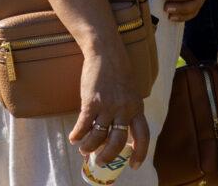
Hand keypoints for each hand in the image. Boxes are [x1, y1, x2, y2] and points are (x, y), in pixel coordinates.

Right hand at [68, 46, 148, 167]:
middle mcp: (125, 109)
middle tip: (100, 161)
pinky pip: (84, 126)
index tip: (134, 166)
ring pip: (98, 137)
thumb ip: (127, 109)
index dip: (140, 153)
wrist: (106, 52)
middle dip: (108, 156)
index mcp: (137, 107)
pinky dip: (77, 135)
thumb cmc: (118, 71)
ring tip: (84, 149)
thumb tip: (118, 130)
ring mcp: (108, 106)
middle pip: (118, 142)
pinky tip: (74, 137)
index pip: (143, 135)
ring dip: (89, 147)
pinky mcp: (91, 102)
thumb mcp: (130, 91)